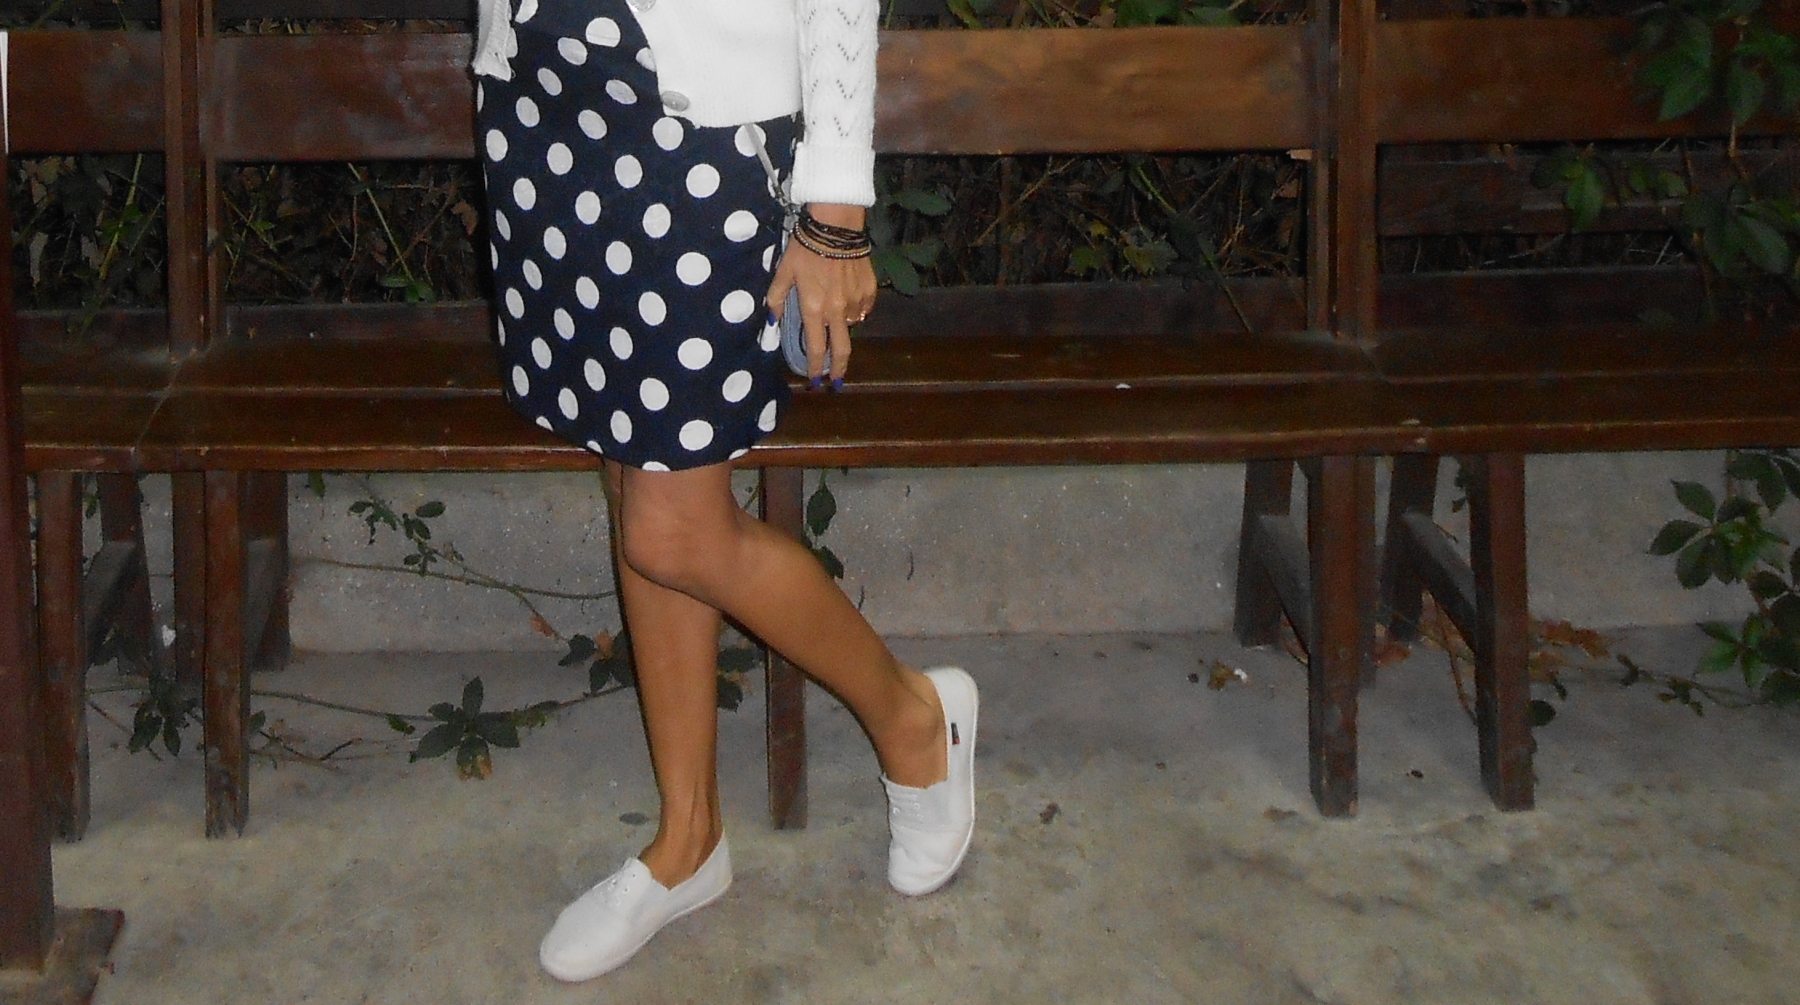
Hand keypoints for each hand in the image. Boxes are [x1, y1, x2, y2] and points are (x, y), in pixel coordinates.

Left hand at [765, 203, 876, 383]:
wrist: (835, 226)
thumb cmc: (805, 248)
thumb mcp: (783, 272)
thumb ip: (776, 299)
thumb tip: (770, 322)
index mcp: (814, 309)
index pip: (815, 348)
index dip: (814, 367)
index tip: (814, 380)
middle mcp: (837, 311)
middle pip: (842, 349)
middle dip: (838, 368)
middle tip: (836, 379)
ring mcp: (857, 302)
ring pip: (852, 325)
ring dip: (843, 326)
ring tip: (834, 312)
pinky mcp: (870, 290)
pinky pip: (864, 308)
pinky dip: (856, 309)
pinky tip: (849, 298)